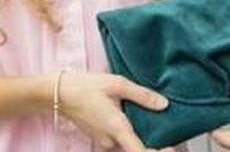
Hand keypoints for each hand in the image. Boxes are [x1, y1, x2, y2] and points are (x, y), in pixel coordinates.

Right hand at [56, 71, 171, 151]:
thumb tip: (164, 105)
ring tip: (150, 116)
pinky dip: (129, 132)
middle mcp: (110, 141)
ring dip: (139, 134)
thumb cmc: (85, 87)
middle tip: (166, 129)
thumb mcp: (117, 84)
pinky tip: (132, 115)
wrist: (58, 93)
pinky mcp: (100, 138)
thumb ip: (142, 95)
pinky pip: (119, 139)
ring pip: (128, 143)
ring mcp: (103, 142)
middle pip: (136, 147)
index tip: (171, 147)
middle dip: (152, 140)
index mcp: (117, 128)